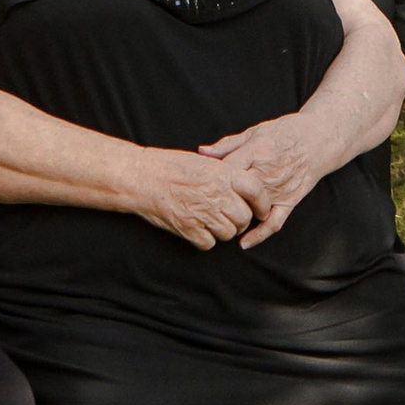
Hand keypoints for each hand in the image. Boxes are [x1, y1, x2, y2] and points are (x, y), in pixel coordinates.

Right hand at [136, 146, 256, 248]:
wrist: (142, 177)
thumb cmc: (170, 165)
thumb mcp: (204, 161)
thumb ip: (225, 173)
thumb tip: (242, 185)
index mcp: (224, 174)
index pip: (256, 191)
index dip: (263, 203)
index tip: (262, 210)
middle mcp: (217, 194)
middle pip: (243, 217)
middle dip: (240, 221)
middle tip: (232, 218)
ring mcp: (203, 213)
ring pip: (228, 233)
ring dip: (223, 231)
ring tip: (213, 222)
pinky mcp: (188, 228)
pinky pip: (208, 243)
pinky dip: (205, 240)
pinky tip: (199, 230)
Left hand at [200, 110, 330, 245]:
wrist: (319, 139)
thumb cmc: (285, 133)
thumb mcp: (255, 132)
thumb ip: (228, 145)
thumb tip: (202, 152)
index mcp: (258, 150)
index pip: (227, 169)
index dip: (212, 176)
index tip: (203, 181)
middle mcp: (268, 172)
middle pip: (237, 192)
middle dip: (220, 199)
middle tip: (207, 205)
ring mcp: (280, 189)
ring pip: (251, 209)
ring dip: (235, 217)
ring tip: (220, 221)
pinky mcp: (290, 201)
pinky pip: (273, 223)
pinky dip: (259, 235)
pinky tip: (244, 243)